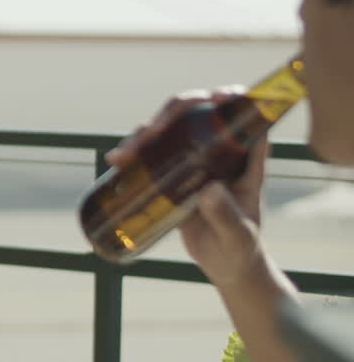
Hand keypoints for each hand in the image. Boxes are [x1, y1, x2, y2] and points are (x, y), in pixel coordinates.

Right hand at [104, 87, 268, 285]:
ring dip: (144, 133)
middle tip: (154, 129)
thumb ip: (226, 214)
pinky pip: (151, 153)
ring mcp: (193, 160)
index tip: (216, 97)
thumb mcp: (238, 234)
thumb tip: (208, 189)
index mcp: (245, 160)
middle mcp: (219, 152)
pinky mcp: (172, 173)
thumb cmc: (242, 247)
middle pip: (196, 113)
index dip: (233, 97)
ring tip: (125, 154)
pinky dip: (132, 152)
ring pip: (168, 130)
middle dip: (172, 112)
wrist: (225, 264)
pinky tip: (116, 161)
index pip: (245, 116)